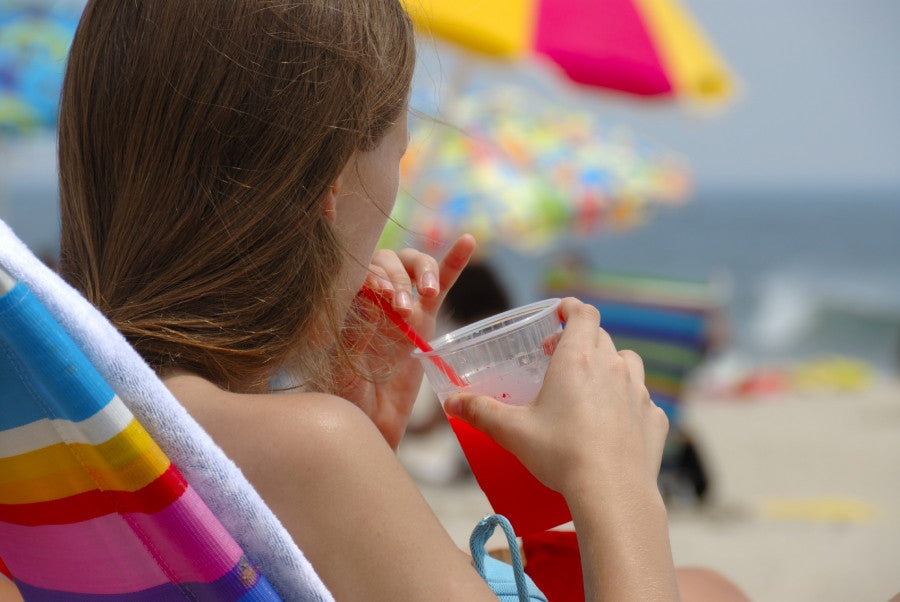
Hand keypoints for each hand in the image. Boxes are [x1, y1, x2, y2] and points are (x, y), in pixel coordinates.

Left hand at [338, 235, 476, 448]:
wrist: (370, 425)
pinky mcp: (424, 320)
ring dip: (422, 272)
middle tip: (399, 306)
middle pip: (387, 262)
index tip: (379, 294)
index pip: (361, 270)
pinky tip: (467, 241)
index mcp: (347, 305)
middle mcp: (373, 299)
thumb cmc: (346, 400)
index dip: (373, 274)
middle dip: (396, 278)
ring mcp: (400, 307)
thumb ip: (354, 338)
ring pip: (413, 267)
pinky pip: (441, 285)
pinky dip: (453, 262)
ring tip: (427, 292)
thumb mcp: (342, 370)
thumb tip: (369, 302)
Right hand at [444, 297, 668, 496]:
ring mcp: (638, 392)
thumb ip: (480, 411)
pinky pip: (643, 399)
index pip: (583, 314)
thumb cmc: (560, 454)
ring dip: (610, 365)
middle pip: (601, 337)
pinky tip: (615, 420)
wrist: (612, 491)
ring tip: (591, 385)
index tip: (561, 312)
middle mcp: (612, 367)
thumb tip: (453, 402)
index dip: (572, 308)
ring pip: (628, 363)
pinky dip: (628, 402)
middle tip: (558, 357)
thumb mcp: (512, 431)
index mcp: (577, 359)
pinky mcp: (653, 419)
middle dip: (581, 339)